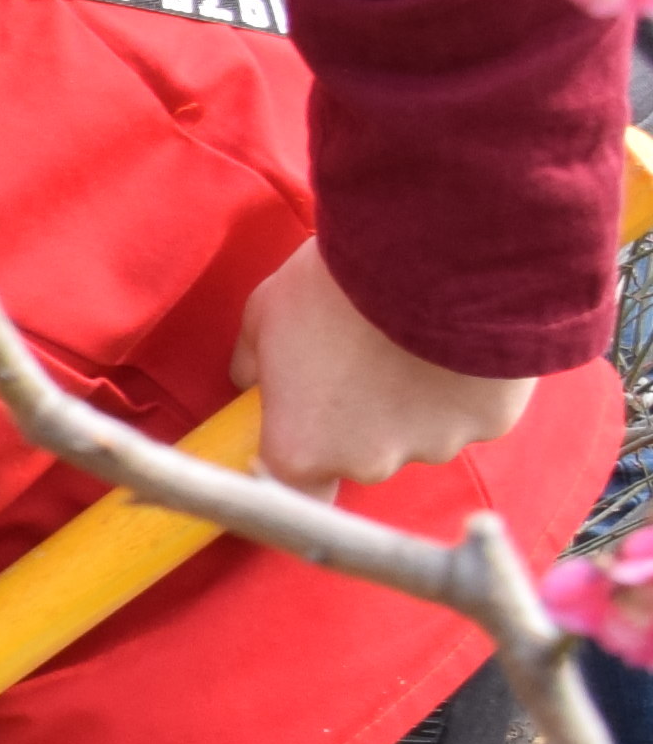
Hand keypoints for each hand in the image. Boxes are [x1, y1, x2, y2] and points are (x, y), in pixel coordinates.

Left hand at [232, 240, 529, 490]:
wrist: (436, 250)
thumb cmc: (337, 281)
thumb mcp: (266, 313)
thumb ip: (254, 362)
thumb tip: (252, 380)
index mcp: (302, 449)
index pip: (296, 493)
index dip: (304, 460)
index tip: (307, 431)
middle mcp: (368, 464)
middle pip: (363, 456)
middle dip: (364, 419)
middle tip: (366, 359)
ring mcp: (434, 446)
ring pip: (422, 433)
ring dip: (418, 400)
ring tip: (416, 339)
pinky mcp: (491, 422)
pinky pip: (473, 411)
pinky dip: (468, 385)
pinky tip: (461, 338)